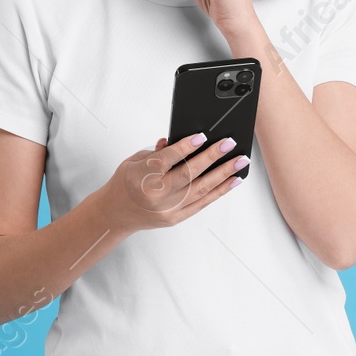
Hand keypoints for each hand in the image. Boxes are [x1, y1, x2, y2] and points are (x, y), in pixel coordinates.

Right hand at [99, 134, 249, 232]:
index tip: (202, 136)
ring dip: (223, 174)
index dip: (185, 147)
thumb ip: (157, 151)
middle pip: (188, 173)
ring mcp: (167, 208)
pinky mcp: (175, 218)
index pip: (167, 159)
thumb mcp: (134, 161)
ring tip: (240, 162)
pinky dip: (219, 191)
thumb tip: (178, 140)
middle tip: (229, 143)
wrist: (115, 213)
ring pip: (200, 189)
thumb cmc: (126, 183)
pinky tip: (232, 180)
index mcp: (142, 176)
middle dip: (212, 157)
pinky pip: (202, 203)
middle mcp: (156, 194)